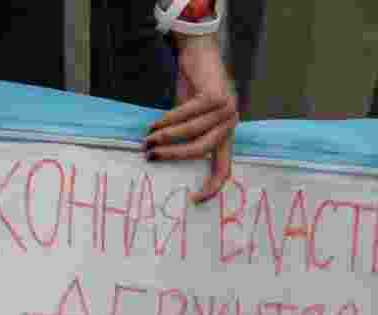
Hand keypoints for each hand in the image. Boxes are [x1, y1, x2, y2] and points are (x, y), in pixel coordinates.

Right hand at [144, 33, 237, 203]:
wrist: (200, 51)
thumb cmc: (194, 87)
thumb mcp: (192, 117)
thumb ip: (186, 137)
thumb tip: (159, 157)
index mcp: (227, 133)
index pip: (225, 168)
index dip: (212, 187)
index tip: (194, 199)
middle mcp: (230, 123)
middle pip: (201, 150)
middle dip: (174, 156)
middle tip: (151, 157)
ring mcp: (225, 108)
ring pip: (191, 132)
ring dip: (165, 138)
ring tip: (147, 140)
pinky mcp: (214, 95)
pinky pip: (185, 114)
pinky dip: (166, 121)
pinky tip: (153, 125)